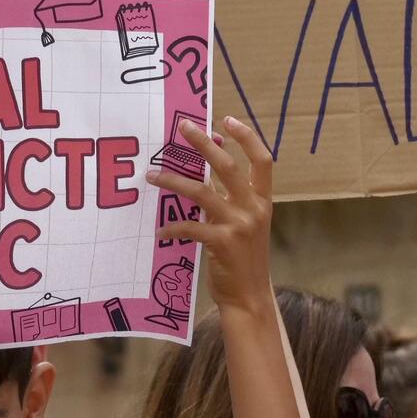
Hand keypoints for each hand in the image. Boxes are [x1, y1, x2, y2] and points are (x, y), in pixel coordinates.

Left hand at [147, 114, 273, 314]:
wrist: (249, 297)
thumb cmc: (245, 261)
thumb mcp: (246, 225)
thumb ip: (233, 200)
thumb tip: (211, 170)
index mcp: (263, 202)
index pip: (262, 161)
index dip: (247, 137)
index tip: (227, 120)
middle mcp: (253, 209)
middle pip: (227, 165)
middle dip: (203, 143)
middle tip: (183, 127)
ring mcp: (238, 225)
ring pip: (202, 191)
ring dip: (174, 180)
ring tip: (152, 174)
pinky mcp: (221, 242)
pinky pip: (190, 226)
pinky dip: (172, 227)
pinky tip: (159, 231)